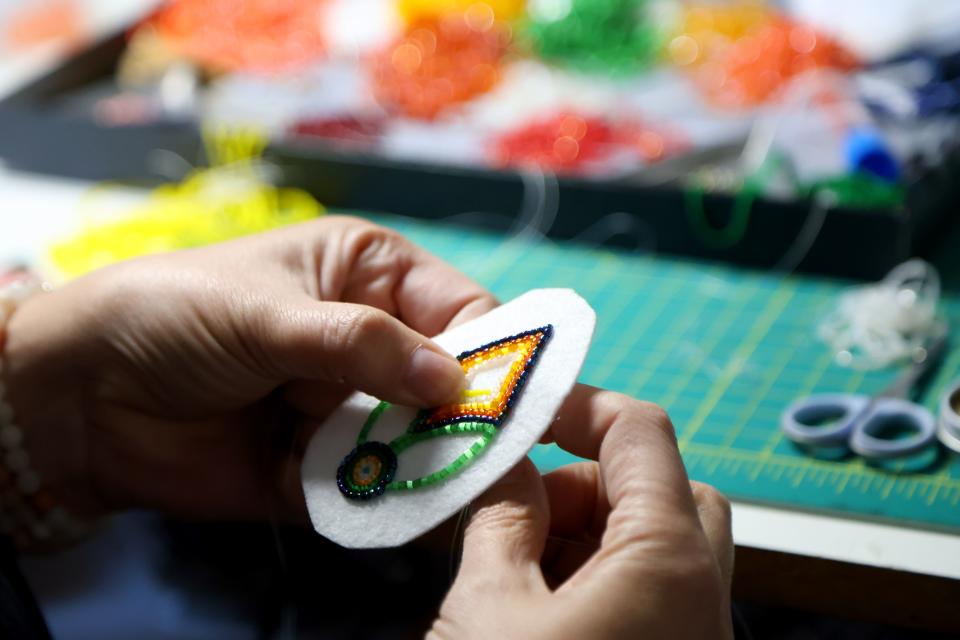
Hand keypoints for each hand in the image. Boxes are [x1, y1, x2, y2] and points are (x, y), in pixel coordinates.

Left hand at [3, 216, 496, 518]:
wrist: (79, 397)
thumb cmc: (175, 315)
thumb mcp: (269, 313)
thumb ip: (359, 344)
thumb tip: (450, 377)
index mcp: (367, 275)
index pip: (460, 307)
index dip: (493, 347)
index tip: (517, 392)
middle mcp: (368, 341)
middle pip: (448, 381)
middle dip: (467, 414)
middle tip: (493, 450)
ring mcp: (346, 407)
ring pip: (418, 439)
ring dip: (431, 462)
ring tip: (453, 484)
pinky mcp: (321, 466)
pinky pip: (373, 486)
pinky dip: (386, 500)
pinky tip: (402, 508)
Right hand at [430, 386, 733, 639]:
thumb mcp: (489, 605)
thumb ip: (503, 517)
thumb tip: (509, 468)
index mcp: (667, 563)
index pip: (642, 432)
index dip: (580, 406)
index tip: (527, 410)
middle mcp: (701, 599)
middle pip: (663, 489)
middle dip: (587, 482)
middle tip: (524, 510)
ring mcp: (694, 636)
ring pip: (657, 545)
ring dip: (588, 534)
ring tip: (515, 569)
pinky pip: (650, 595)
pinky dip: (598, 579)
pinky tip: (535, 608)